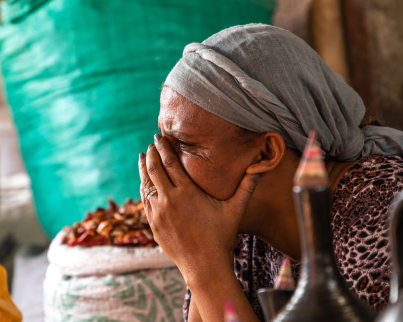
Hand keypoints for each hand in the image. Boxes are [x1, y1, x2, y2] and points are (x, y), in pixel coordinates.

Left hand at [138, 134, 258, 282]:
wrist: (205, 266)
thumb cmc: (222, 237)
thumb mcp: (236, 209)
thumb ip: (247, 186)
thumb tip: (260, 166)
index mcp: (187, 192)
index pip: (170, 162)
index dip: (163, 147)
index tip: (160, 137)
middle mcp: (169, 200)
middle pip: (154, 169)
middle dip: (151, 153)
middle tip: (151, 143)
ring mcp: (158, 213)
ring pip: (146, 184)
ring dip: (143, 168)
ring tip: (142, 157)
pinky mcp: (154, 225)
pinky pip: (145, 201)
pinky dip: (143, 187)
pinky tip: (144, 183)